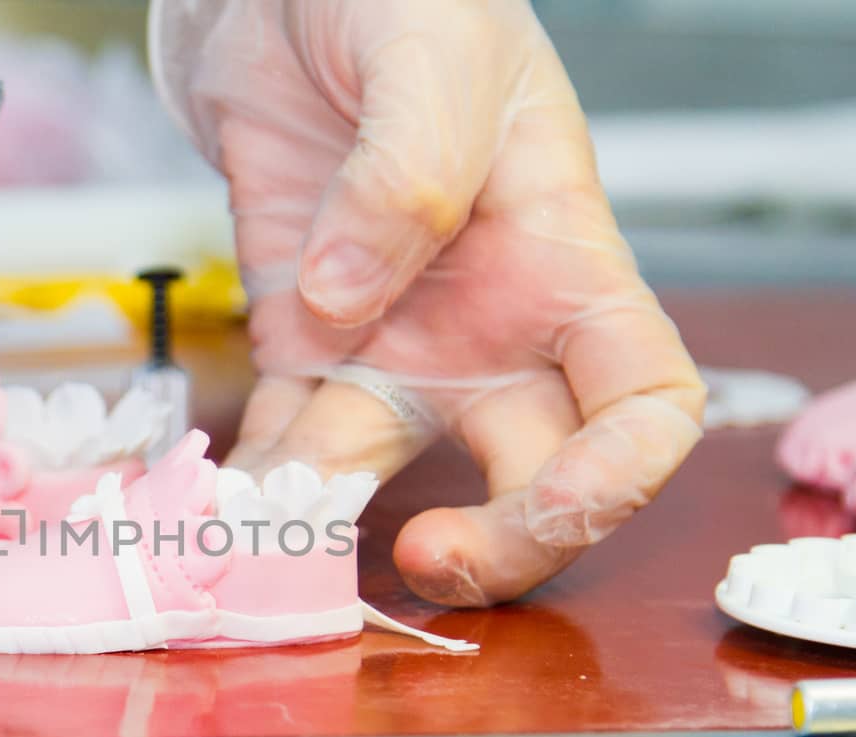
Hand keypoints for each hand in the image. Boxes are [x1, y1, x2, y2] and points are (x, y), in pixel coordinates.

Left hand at [151, 0, 704, 604]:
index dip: (622, 476)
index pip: (642, 404)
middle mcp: (486, 329)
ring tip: (266, 538)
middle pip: (530, 477)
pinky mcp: (298, 340)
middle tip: (422, 562)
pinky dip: (253, 480)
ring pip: (383, 471)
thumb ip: (407, 174)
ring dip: (330, 521)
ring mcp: (389, 345)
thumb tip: (347, 302)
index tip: (558, 503)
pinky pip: (283, 435)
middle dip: (495, 547)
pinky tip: (214, 504)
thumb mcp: (428, 54)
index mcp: (560, 261)